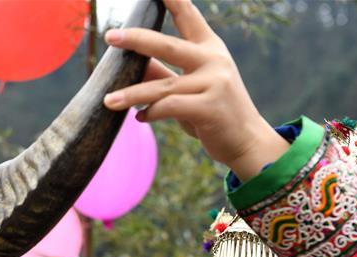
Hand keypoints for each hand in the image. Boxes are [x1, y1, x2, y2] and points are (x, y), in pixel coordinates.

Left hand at [103, 0, 288, 180]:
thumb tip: (132, 64)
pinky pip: (170, 107)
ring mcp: (214, 83)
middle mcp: (214, 60)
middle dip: (136, 39)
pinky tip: (139, 118)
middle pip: (167, 45)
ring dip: (132, 94)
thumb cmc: (213, 112)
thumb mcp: (189, 88)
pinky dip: (151, 113)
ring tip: (108, 100)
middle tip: (110, 36)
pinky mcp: (210, 108)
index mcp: (209, 48)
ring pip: (162, 86)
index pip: (188, 15)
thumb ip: (162, 73)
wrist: (247, 141)